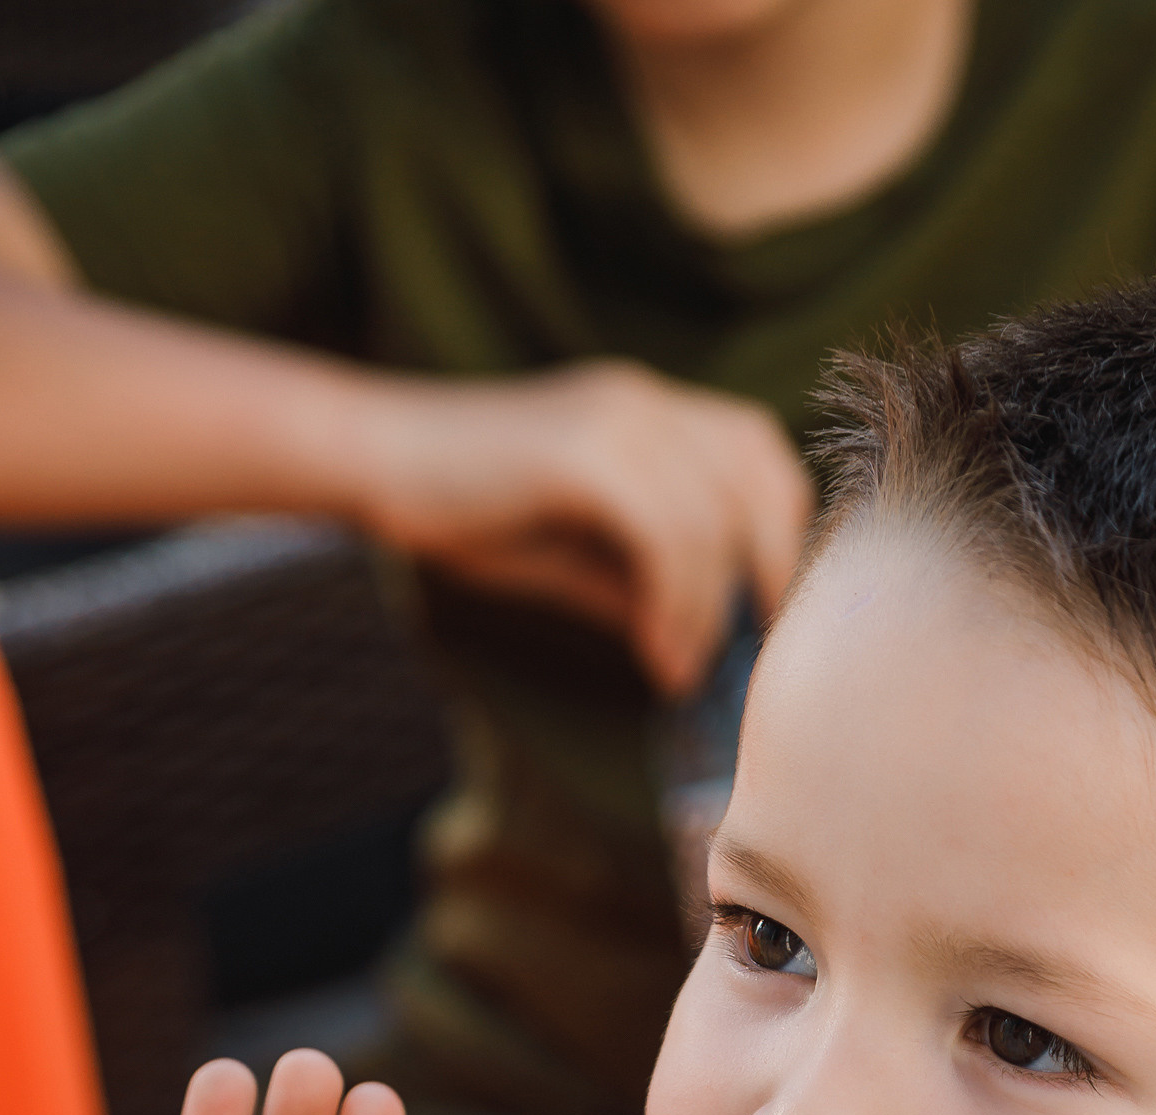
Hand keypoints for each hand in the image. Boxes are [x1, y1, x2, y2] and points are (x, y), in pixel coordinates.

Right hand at [357, 358, 811, 692]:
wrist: (376, 459)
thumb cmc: (467, 508)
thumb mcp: (576, 550)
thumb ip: (643, 578)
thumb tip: (702, 641)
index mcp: (652, 410)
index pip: (759, 454)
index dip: (779, 535)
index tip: (765, 616)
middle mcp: (647, 403)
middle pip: (758, 481)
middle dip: (766, 576)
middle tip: (747, 654)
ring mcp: (618, 418)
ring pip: (714, 522)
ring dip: (708, 613)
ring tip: (680, 670)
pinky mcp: (585, 452)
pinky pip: (667, 537)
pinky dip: (675, 607)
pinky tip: (657, 655)